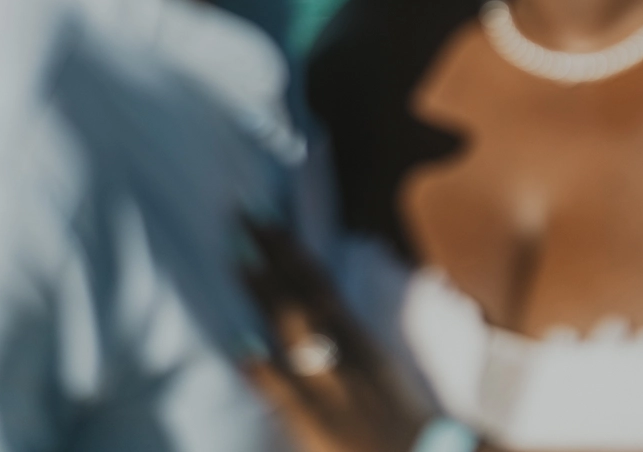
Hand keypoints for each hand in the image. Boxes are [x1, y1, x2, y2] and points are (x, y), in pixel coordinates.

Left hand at [241, 219, 425, 451]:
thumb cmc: (403, 425)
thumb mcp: (381, 371)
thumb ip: (350, 343)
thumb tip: (318, 313)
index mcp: (360, 340)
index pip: (321, 284)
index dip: (292, 250)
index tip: (266, 219)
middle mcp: (346, 354)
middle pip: (304, 295)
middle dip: (273, 256)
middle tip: (242, 217)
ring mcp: (332, 386)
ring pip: (296, 330)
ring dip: (266, 294)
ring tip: (238, 259)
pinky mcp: (320, 424)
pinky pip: (288, 394)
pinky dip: (264, 371)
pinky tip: (240, 349)